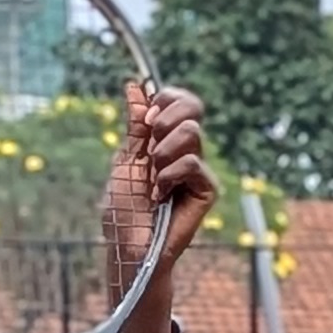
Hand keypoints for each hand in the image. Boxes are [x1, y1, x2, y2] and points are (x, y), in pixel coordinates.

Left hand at [121, 81, 217, 289]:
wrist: (129, 246)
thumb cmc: (124, 210)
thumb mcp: (126, 159)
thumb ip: (136, 125)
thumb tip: (135, 86)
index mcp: (167, 140)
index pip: (180, 101)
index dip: (165, 100)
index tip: (146, 120)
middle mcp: (187, 151)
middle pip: (193, 107)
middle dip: (166, 118)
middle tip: (150, 147)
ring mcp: (199, 170)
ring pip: (192, 132)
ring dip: (163, 152)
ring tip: (153, 179)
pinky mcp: (207, 189)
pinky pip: (192, 163)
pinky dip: (170, 176)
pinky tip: (161, 195)